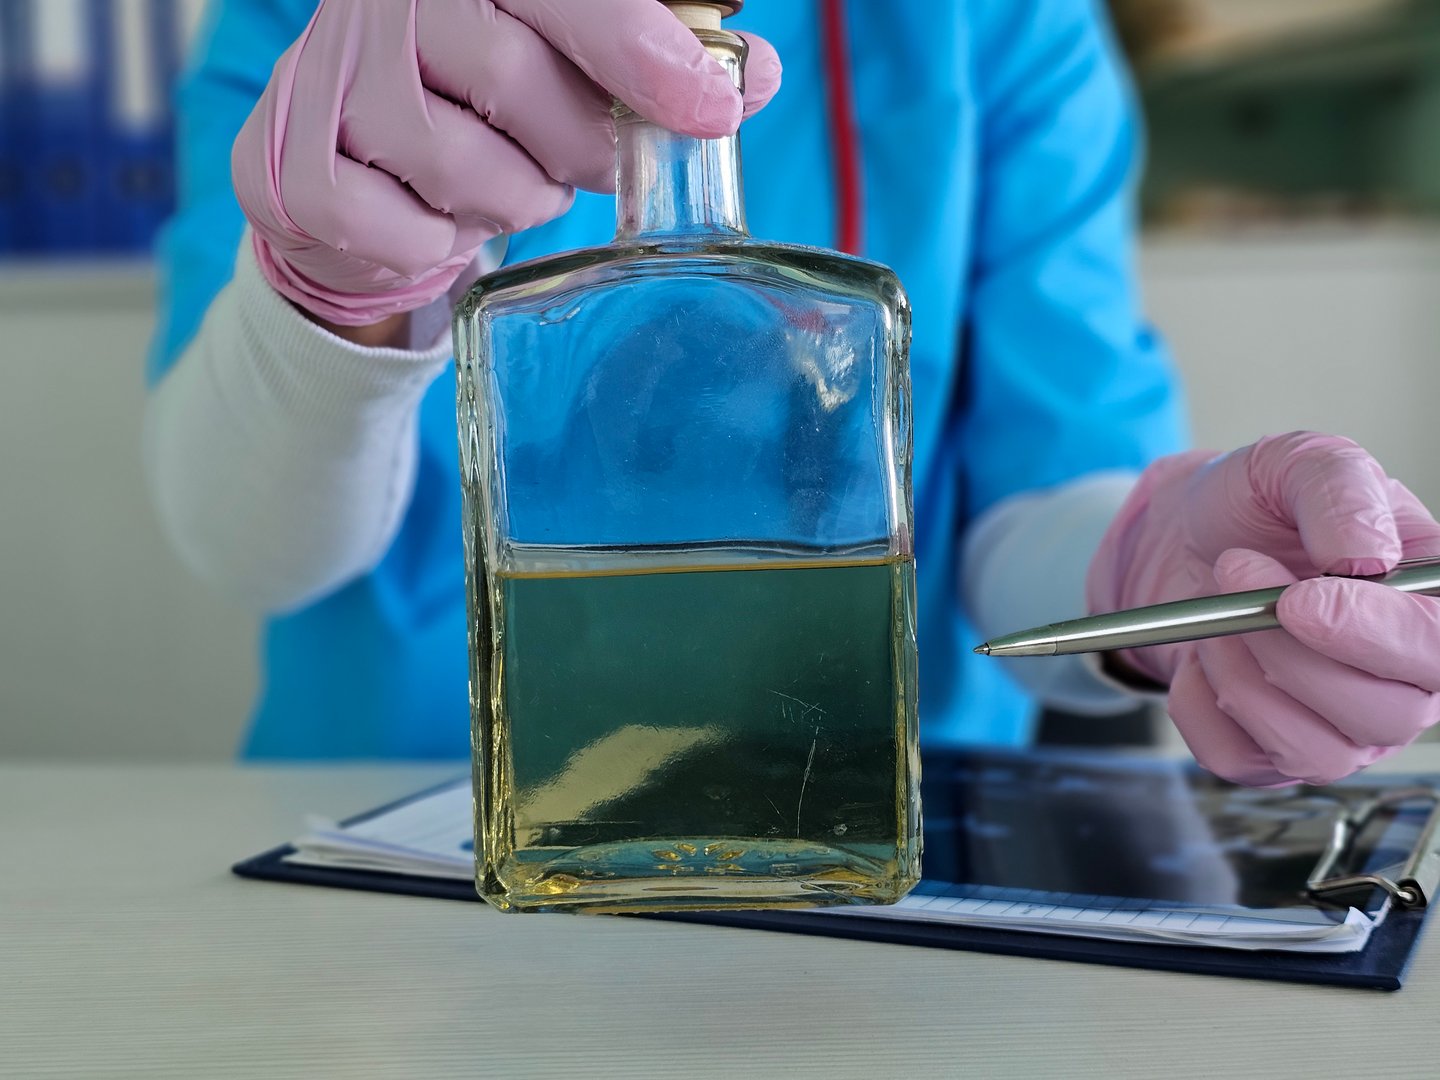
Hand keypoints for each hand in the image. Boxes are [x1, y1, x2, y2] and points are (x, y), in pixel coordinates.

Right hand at [232, 0, 780, 326]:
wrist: (353, 159)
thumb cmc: (487, 95)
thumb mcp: (577, 57)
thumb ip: (662, 61)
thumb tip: (750, 80)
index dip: (642, 51)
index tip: (709, 109)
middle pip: (514, 79)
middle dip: (574, 145)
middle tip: (576, 156)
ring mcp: (323, 79)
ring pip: (465, 167)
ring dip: (512, 200)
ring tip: (500, 177)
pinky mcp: (286, 168)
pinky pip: (406, 235)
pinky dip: (442, 247)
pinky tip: (434, 212)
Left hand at [1087, 432, 1439, 785]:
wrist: (1190, 536)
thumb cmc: (1262, 507)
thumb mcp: (1300, 463)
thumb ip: (1341, 492)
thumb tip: (1364, 555)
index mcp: (1430, 610)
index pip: (1439, 654)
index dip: (1374, 636)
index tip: (1299, 598)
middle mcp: (1399, 683)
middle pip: (1380, 716)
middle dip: (1288, 650)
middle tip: (1236, 571)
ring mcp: (1338, 729)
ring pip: (1310, 751)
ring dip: (1241, 674)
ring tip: (1217, 613)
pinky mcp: (1268, 754)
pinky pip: (1234, 758)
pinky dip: (1197, 703)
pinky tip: (1202, 655)